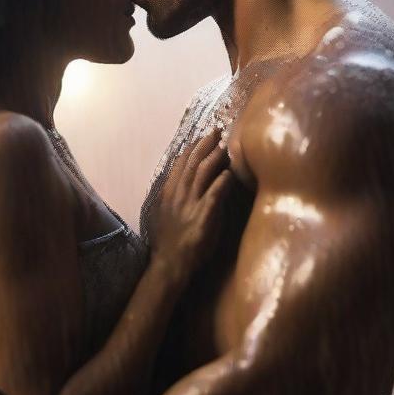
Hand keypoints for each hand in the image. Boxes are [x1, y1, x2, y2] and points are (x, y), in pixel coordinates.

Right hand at [149, 129, 234, 278]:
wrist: (170, 263)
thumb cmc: (170, 241)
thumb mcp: (164, 213)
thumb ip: (173, 197)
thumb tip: (182, 183)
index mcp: (169, 193)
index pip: (180, 164)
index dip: (192, 148)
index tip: (201, 137)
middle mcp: (179, 195)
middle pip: (192, 163)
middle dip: (205, 145)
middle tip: (216, 131)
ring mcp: (191, 205)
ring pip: (202, 174)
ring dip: (214, 158)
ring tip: (225, 147)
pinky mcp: (204, 218)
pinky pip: (214, 195)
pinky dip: (222, 182)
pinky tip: (229, 174)